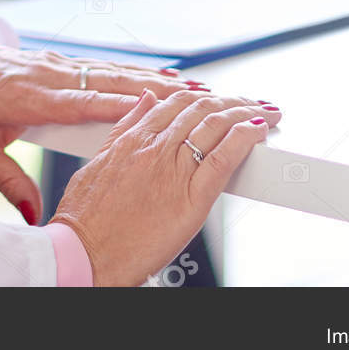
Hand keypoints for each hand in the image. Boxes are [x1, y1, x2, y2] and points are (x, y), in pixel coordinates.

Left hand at [0, 46, 205, 224]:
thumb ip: (8, 182)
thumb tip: (32, 216)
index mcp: (33, 98)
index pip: (84, 101)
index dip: (122, 103)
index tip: (159, 105)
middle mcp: (50, 76)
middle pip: (110, 81)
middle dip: (154, 88)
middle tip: (196, 93)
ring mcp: (56, 65)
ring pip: (111, 70)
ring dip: (150, 77)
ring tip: (190, 84)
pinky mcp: (58, 62)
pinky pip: (101, 66)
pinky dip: (131, 70)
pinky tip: (155, 75)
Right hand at [49, 88, 280, 285]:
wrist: (84, 254)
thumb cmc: (86, 219)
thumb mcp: (98, 161)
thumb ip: (124, 128)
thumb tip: (145, 100)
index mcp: (133, 139)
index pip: (177, 102)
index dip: (204, 95)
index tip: (219, 97)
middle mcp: (155, 148)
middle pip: (202, 109)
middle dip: (231, 100)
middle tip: (250, 101)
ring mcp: (173, 170)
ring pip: (216, 126)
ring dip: (245, 112)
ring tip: (264, 112)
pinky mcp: (192, 198)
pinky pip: (223, 159)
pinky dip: (245, 139)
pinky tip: (258, 130)